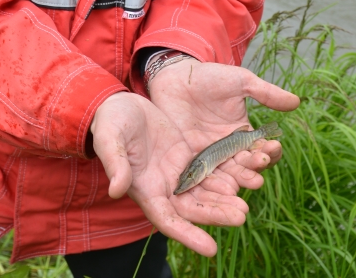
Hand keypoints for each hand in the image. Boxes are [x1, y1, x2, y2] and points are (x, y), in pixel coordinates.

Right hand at [90, 91, 247, 256]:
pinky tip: (241, 178)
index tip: (211, 248)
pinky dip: (223, 176)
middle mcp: (164, 186)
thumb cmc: (110, 124)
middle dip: (215, 215)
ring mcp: (176, 171)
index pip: (168, 220)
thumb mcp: (110, 140)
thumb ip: (115, 164)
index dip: (188, 235)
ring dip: (223, 200)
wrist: (120, 106)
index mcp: (145, 190)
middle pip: (193, 208)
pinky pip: (208, 169)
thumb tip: (117, 190)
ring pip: (204, 191)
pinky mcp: (186, 155)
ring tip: (245, 205)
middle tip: (241, 216)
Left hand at [148, 59, 299, 192]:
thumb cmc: (210, 77)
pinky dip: (210, 185)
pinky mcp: (189, 161)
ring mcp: (208, 158)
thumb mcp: (241, 82)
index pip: (260, 150)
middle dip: (252, 171)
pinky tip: (218, 189)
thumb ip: (266, 93)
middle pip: (244, 168)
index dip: (268, 151)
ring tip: (243, 186)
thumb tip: (296, 102)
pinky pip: (201, 177)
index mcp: (243, 135)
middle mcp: (228, 151)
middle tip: (259, 172)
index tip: (272, 146)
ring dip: (236, 184)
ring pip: (225, 177)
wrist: (177, 77)